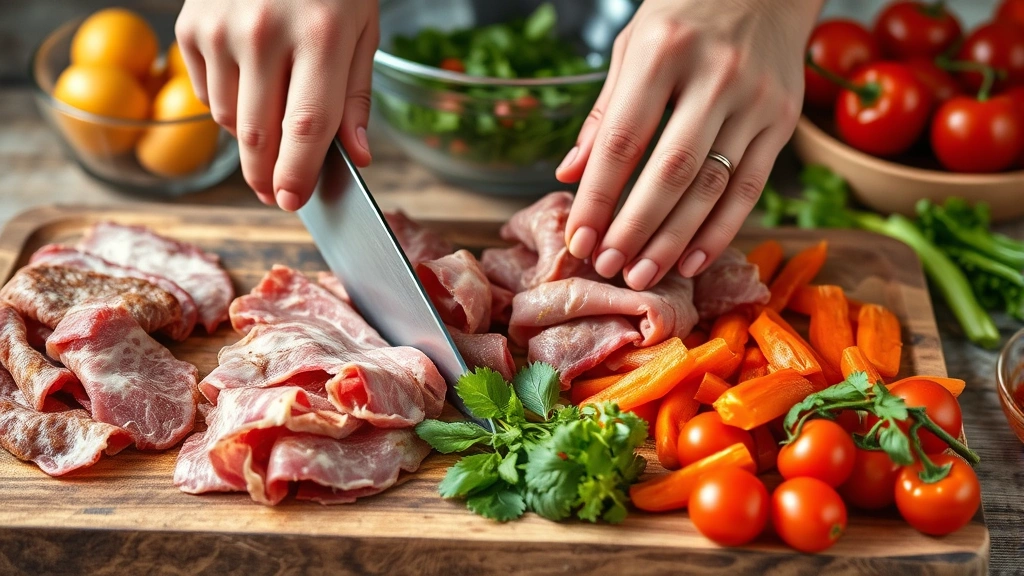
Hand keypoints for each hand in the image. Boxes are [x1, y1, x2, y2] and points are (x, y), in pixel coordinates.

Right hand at [175, 0, 378, 210]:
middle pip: (259, 134)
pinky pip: (204, 93)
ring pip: (228, 120)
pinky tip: (249, 81)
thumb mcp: (361, 31)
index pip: (306, 126)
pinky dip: (227, 102)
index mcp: (320, 34)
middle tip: (277, 193)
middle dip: (268, 176)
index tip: (293, 202)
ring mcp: (219, 27)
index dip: (299, 174)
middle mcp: (263, 31)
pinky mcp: (189, 25)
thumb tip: (357, 156)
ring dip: (251, 136)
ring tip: (273, 116)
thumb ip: (355, 97)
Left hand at [557, 0, 820, 289]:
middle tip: (608, 266)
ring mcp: (756, 99)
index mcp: (663, 52)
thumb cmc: (685, 14)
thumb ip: (603, 113)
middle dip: (634, 228)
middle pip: (670, 171)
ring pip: (712, 186)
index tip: (579, 239)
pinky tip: (693, 259)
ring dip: (674, 239)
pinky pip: (751, 186)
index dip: (598, 197)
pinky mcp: (785, 119)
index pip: (622, 140)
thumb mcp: (633, 46)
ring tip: (643, 273)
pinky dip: (722, 229)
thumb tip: (570, 174)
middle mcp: (715, 75)